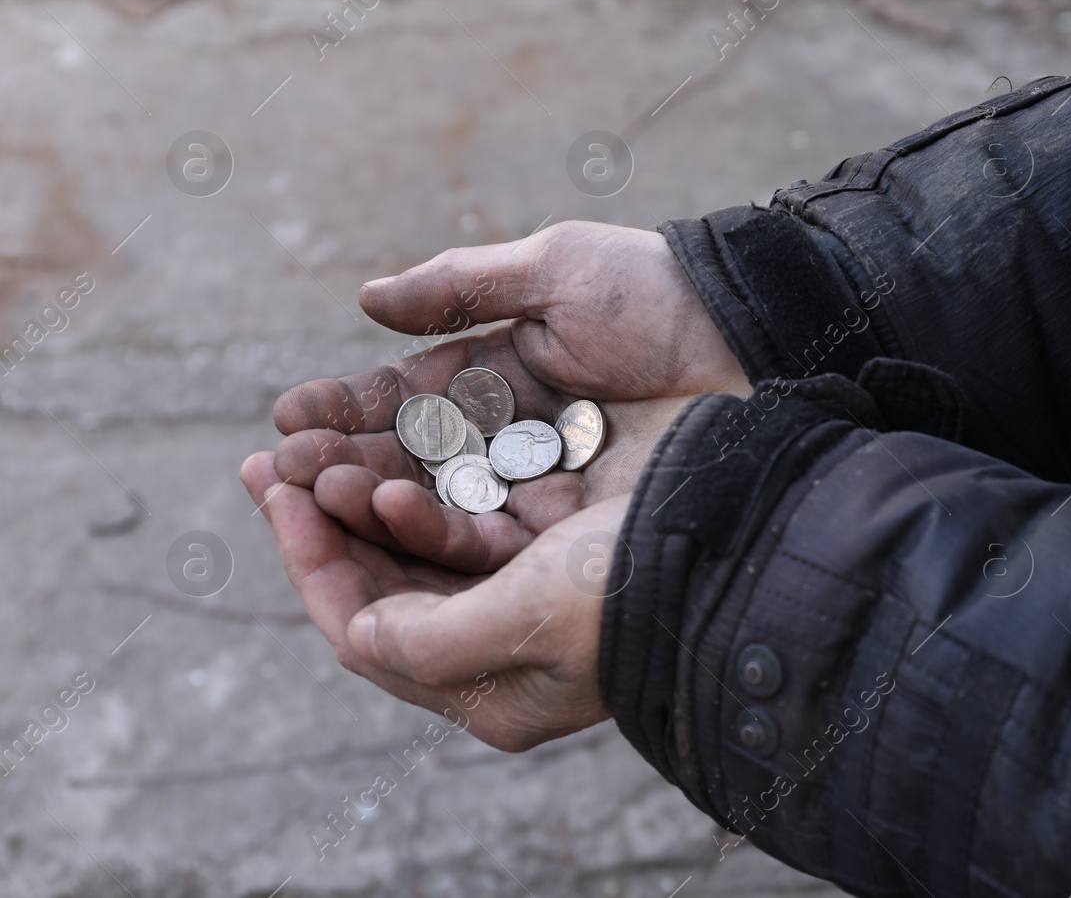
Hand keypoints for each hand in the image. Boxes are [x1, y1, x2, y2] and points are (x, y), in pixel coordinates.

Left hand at [241, 452, 626, 749]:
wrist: (741, 533)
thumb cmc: (631, 589)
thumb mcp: (520, 625)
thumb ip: (425, 642)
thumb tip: (356, 639)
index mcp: (492, 687)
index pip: (366, 630)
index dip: (311, 561)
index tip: (275, 493)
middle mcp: (505, 641)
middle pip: (385, 580)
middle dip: (324, 522)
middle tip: (270, 462)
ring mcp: (531, 585)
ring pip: (420, 539)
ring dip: (367, 489)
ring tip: (316, 443)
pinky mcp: (558, 534)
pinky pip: (471, 507)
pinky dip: (428, 475)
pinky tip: (398, 444)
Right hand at [268, 222, 746, 564]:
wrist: (761, 339)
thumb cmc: (660, 293)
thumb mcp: (558, 269)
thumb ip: (465, 286)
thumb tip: (365, 300)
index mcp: (505, 370)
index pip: (410, 397)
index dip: (350, 409)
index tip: (286, 421)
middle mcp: (517, 435)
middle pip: (418, 458)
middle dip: (346, 463)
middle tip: (279, 476)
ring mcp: (549, 483)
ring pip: (452, 501)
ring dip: (384, 503)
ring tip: (322, 502)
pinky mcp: (586, 526)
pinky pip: (510, 536)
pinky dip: (455, 536)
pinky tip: (402, 536)